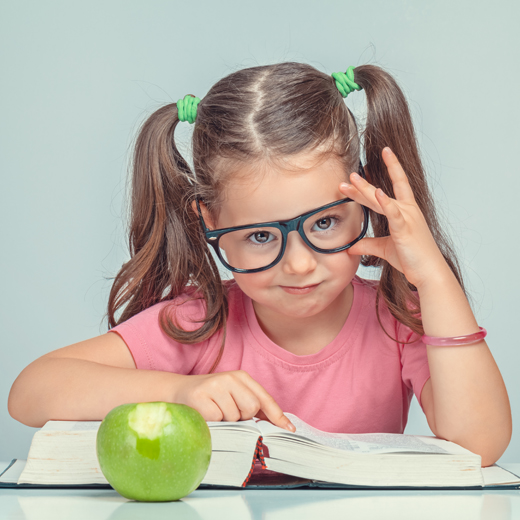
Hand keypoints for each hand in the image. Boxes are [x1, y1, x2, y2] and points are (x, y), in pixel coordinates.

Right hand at [174, 370, 295, 430]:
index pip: (263, 397)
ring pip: (233, 416)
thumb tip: (276, 426)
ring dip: (225, 421)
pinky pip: (217, 420)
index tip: (288, 430)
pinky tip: (205, 414)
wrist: (177, 392)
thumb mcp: (232, 396)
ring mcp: (214, 386)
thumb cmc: (210, 398)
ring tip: (214, 412)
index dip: (277, 415)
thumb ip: (251, 406)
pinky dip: (213, 423)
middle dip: (242, 418)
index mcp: (241, 376)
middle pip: (251, 408)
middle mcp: (229, 378)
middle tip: (228, 414)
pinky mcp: (200, 397)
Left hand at [340, 147, 447, 289]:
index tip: (385, 152)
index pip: (397, 184)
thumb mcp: (384, 249)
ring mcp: (407, 218)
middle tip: (348, 176)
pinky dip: (386, 203)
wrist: (428, 273)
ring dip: (365, 189)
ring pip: (382, 200)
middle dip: (363, 184)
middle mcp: (408, 210)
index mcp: (406, 211)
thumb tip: (351, 247)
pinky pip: (393, 213)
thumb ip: (368, 244)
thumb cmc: (411, 259)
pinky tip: (377, 193)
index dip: (392, 166)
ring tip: (352, 179)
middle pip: (382, 192)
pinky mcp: (405, 229)